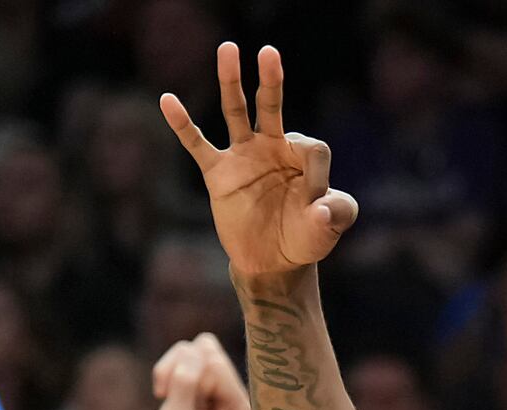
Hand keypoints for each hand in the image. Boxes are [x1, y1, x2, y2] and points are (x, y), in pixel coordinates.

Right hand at [137, 335, 251, 409]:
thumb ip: (184, 388)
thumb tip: (191, 351)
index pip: (214, 365)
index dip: (186, 382)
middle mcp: (238, 397)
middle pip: (207, 349)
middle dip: (179, 371)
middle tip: (169, 404)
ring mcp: (222, 390)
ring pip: (195, 347)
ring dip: (172, 369)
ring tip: (166, 398)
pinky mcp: (206, 385)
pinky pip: (186, 353)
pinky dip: (168, 370)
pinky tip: (167, 396)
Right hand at [163, 44, 358, 277]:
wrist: (274, 262)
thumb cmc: (306, 237)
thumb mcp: (331, 226)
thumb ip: (338, 213)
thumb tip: (320, 209)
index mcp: (302, 155)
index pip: (310, 147)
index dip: (316, 175)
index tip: (316, 206)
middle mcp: (272, 147)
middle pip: (272, 105)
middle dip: (272, 80)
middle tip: (269, 52)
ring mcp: (243, 157)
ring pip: (236, 112)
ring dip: (231, 82)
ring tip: (228, 49)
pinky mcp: (218, 174)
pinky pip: (198, 145)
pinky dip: (183, 124)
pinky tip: (168, 100)